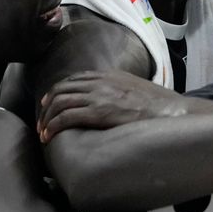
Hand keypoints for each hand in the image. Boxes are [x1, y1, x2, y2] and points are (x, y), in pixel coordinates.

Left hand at [38, 70, 183, 142]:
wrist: (170, 111)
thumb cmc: (159, 106)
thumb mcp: (136, 88)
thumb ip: (120, 89)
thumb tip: (114, 101)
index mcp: (109, 74)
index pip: (74, 79)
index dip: (58, 92)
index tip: (51, 105)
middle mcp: (100, 82)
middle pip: (61, 89)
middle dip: (47, 106)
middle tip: (42, 121)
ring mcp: (98, 96)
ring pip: (60, 102)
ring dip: (47, 118)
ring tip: (43, 133)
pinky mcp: (98, 112)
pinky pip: (66, 117)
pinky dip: (53, 126)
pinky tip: (49, 136)